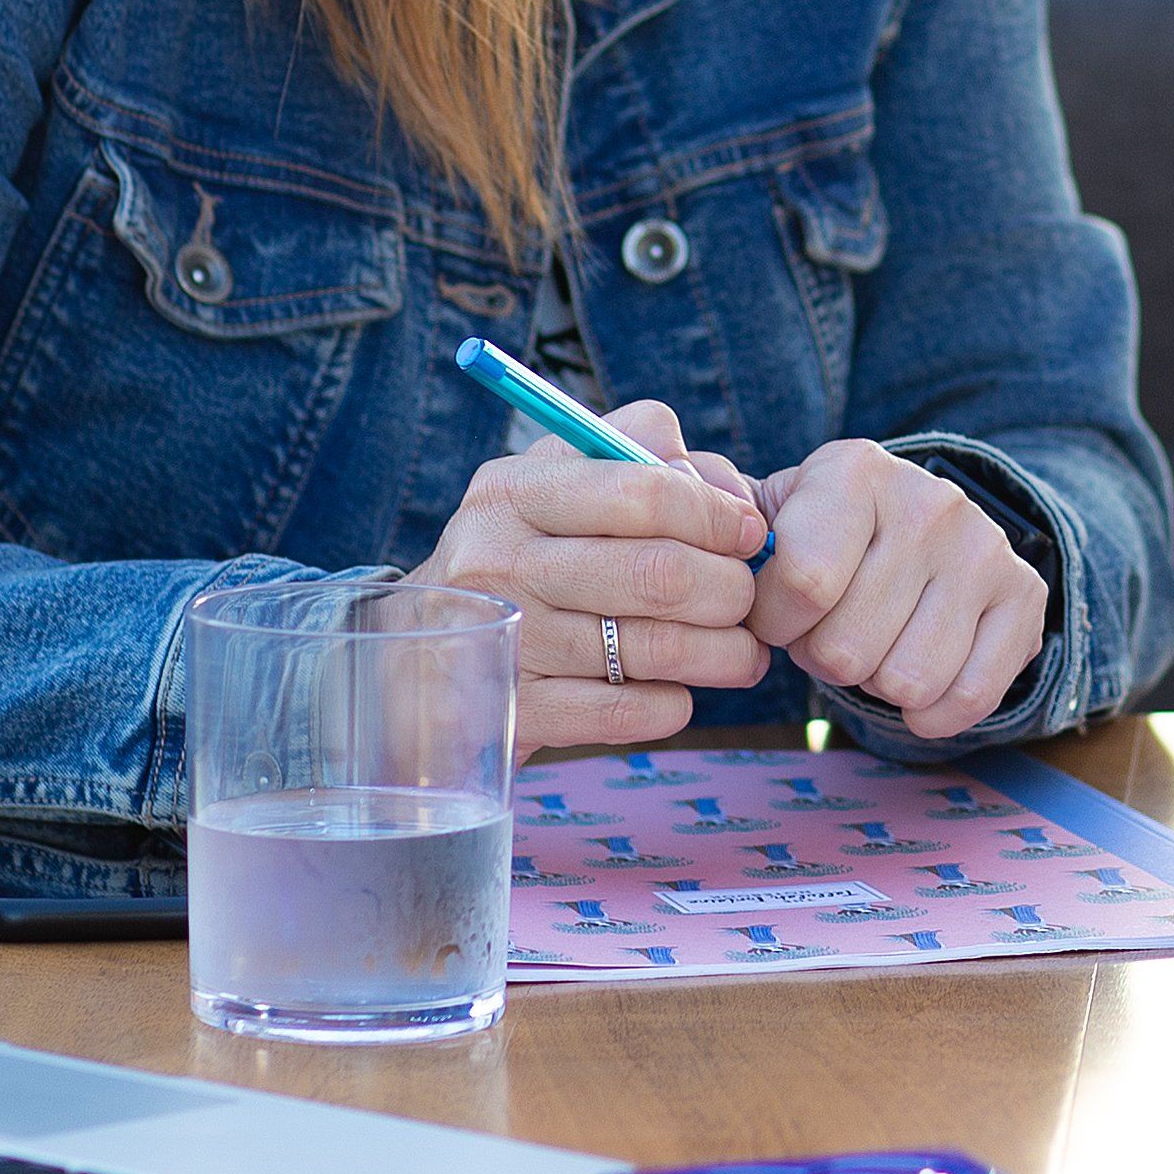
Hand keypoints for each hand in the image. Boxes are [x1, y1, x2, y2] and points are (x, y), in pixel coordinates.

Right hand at [419, 400, 770, 750]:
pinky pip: (625, 712)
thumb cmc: (525, 555)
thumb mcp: (561, 482)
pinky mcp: (516, 713)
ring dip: (722, 653)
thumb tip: (729, 494)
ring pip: (654, 648)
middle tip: (748, 600)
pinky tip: (679, 692)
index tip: (751, 534)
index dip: (717, 515)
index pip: (643, 492)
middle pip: (659, 574)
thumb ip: (647, 460)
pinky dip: (672, 703)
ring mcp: (507, 641)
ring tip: (742, 653)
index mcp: (514, 490)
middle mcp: (499, 561)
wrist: (422, 653)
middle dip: (730, 589)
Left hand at [748, 442, 1048, 737]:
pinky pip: (968, 697)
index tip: (778, 613)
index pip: (804, 583)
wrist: (926, 526)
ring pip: (905, 682)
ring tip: (874, 639)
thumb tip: (683, 486)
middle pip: (847, 649)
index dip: (774, 623)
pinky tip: (919, 678)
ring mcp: (984, 550)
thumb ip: (722, 513)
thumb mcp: (773, 509)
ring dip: (875, 682)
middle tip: (831, 627)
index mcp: (856, 471)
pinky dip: (931, 712)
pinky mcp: (1024, 597)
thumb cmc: (827, 533)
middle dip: (822, 657)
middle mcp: (930, 502)